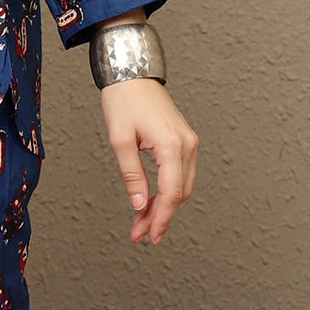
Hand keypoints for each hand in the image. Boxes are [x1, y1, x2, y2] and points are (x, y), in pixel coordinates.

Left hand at [98, 78, 196, 244]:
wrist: (133, 73)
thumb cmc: (123, 100)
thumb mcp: (119, 140)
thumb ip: (131, 175)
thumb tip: (138, 205)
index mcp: (172, 145)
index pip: (171, 194)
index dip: (159, 218)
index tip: (148, 236)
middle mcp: (187, 145)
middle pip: (179, 194)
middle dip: (160, 216)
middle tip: (138, 234)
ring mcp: (189, 143)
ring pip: (182, 187)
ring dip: (164, 207)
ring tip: (141, 222)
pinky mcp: (184, 142)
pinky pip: (180, 174)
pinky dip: (168, 191)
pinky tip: (150, 202)